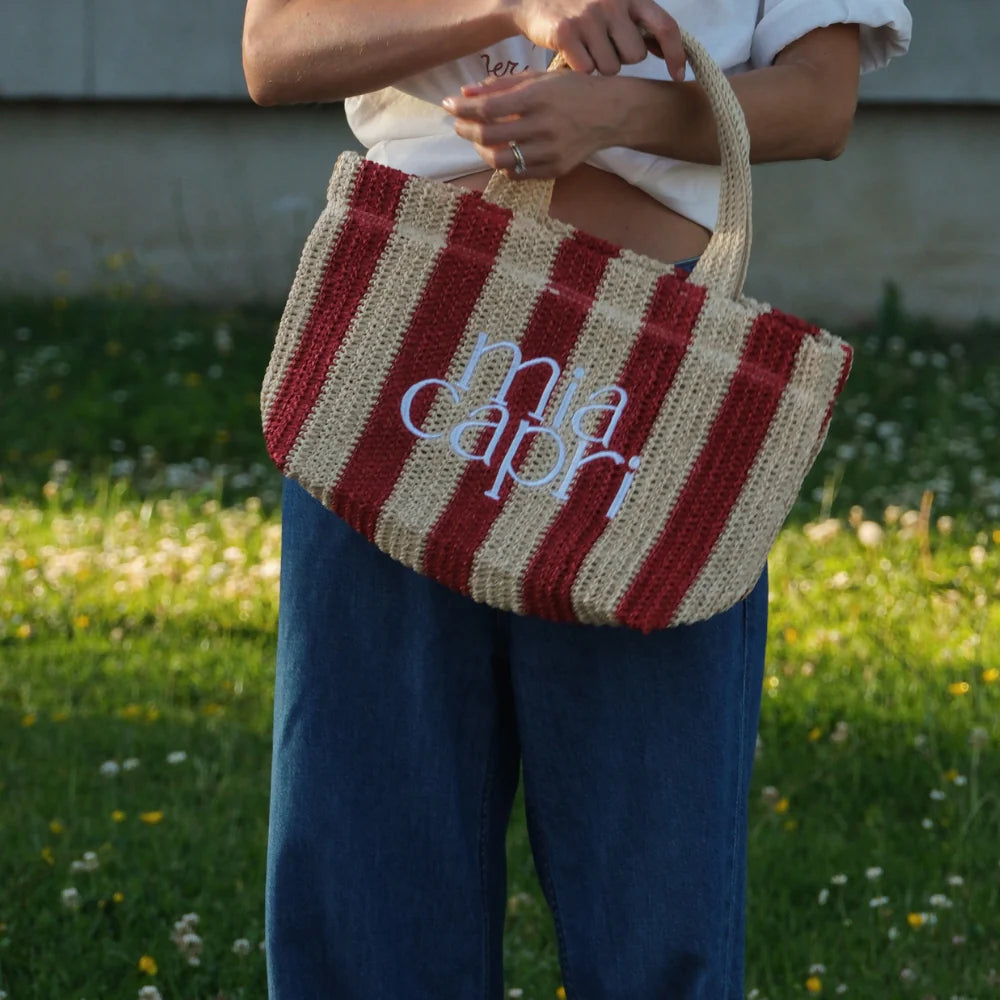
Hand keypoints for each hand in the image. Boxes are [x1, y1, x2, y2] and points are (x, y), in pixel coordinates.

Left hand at [443, 69, 627, 178]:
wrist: (609, 114)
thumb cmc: (571, 91)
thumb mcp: (539, 78)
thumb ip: (501, 86)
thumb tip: (466, 93)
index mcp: (539, 98)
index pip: (489, 108)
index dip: (464, 108)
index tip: (449, 105)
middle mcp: (544, 127)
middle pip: (489, 137)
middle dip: (466, 131)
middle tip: (459, 124)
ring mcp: (550, 152)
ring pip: (500, 160)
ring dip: (481, 152)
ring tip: (478, 141)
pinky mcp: (555, 170)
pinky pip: (518, 174)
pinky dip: (503, 165)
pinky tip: (501, 152)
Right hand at [500, 0, 685, 80]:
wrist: (534, 1)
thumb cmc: (581, 9)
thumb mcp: (614, 6)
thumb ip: (639, 24)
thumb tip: (668, 50)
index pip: (665, 26)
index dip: (676, 53)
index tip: (679, 75)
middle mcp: (612, 2)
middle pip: (635, 56)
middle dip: (622, 59)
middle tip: (604, 47)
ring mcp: (589, 17)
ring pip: (611, 68)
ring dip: (600, 66)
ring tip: (587, 49)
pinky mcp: (567, 33)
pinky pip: (587, 70)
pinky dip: (580, 69)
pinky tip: (573, 54)